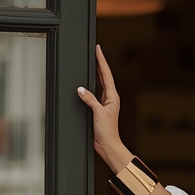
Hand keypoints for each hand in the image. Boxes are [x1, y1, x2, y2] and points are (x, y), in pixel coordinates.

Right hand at [76, 44, 130, 170]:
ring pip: (100, 83)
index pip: (106, 74)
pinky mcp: (99, 109)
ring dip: (96, 73)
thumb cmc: (108, 132)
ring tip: (93, 61)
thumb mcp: (99, 113)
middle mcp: (110, 98)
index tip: (98, 49)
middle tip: (95, 51)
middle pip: (104, 76)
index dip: (102, 61)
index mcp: (112, 96)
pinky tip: (87, 82)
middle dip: (100, 63)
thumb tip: (81, 89)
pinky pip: (94, 92)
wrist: (108, 145)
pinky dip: (91, 85)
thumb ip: (90, 100)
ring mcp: (105, 103)